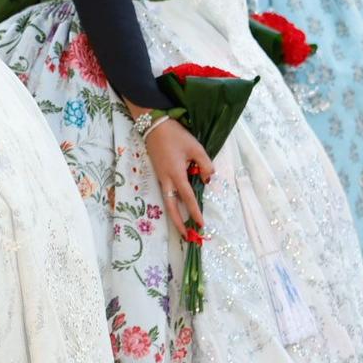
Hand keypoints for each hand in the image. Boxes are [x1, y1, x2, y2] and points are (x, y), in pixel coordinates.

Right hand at [140, 114, 212, 229]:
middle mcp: (166, 179)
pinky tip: (178, 207)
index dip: (195, 212)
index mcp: (176, 174)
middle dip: (178, 223)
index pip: (188, 198)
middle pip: (170, 207)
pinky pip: (165, 192)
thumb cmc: (175, 135)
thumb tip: (208, 180)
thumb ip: (205, 165)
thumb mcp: (195, 147)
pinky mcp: (159, 173)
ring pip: (167, 201)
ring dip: (174, 215)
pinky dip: (172, 203)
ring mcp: (160, 177)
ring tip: (182, 227)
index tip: (201, 224)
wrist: (153, 125)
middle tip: (186, 236)